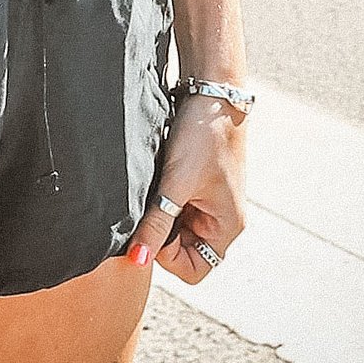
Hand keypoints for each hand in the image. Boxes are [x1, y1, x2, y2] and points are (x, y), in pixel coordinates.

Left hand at [125, 93, 248, 283]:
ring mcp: (210, 203)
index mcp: (226, 227)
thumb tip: (137, 260)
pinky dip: (163, 199)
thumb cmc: (202, 137)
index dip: (167, 256)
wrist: (213, 93)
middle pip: (184, 251)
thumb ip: (157, 224)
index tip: (153, 225)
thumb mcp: (175, 183)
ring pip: (177, 228)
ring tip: (155, 188)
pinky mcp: (199, 185)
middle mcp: (222, 220)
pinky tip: (157, 179)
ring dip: (161, 215)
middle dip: (162, 234)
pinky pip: (177, 207)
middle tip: (150, 204)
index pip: (193, 269)